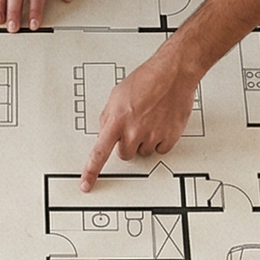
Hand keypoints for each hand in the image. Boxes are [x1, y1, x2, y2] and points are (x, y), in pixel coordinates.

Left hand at [82, 49, 199, 188]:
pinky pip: (160, 149)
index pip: (99, 152)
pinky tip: (162, 123)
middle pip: (124, 154)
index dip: (91, 171)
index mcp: (117, 120)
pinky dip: (161, 140)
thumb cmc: (147, 80)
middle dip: (126, 143)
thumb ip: (109, 116)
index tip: (86, 185)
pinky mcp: (169, 137)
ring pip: (143, 152)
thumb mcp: (117, 95)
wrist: (173, 74)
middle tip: (135, 124)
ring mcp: (153, 135)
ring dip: (144, 140)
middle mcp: (134, 130)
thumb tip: (105, 131)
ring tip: (151, 118)